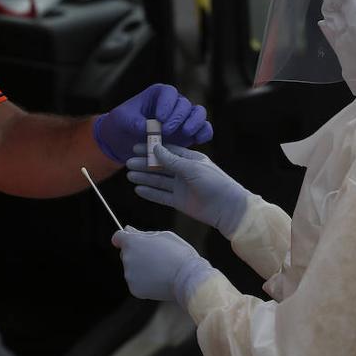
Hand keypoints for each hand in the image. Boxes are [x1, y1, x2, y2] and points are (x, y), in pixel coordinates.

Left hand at [93, 84, 213, 162]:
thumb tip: (149, 128)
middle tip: (165, 131)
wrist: (125, 139)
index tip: (159, 118)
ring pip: (199, 113)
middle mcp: (174, 103)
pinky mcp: (190, 132)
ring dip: (195, 122)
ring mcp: (184, 118)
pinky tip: (198, 140)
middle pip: (184, 104)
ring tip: (186, 133)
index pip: (169, 93)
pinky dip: (204, 133)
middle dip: (177, 117)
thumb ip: (134, 122)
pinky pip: (204, 129)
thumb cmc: (122, 123)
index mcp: (158, 94)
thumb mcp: (122, 120)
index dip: (167, 104)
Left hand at [111, 227, 217, 304]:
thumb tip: (128, 229)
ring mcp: (129, 275)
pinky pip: (136, 282)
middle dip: (136, 253)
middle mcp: (127, 258)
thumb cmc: (179, 253)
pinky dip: (144, 282)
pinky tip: (159, 279)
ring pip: (131, 269)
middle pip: (126, 253)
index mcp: (132, 242)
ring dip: (141, 268)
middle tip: (156, 257)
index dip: (124, 238)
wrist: (188, 278)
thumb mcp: (163, 236)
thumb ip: (142, 234)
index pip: (118, 237)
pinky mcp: (134, 289)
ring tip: (160, 269)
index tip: (132, 241)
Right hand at [126, 144, 248, 233]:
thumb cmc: (214, 183)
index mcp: (190, 159)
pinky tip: (138, 189)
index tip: (135, 147)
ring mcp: (181, 187)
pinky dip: (150, 193)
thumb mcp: (192, 168)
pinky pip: (161, 196)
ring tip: (129, 175)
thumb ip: (171, 160)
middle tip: (128, 162)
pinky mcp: (179, 202)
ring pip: (158, 181)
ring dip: (144, 178)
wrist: (227, 208)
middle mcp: (184, 172)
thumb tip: (155, 148)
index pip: (167, 151)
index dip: (151, 149)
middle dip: (144, 164)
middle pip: (160, 166)